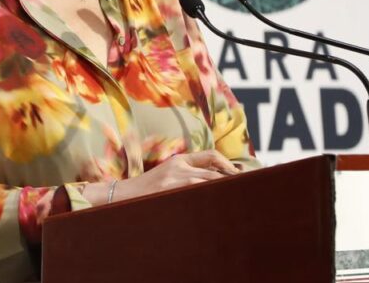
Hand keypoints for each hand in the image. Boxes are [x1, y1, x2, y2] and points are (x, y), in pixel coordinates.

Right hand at [112, 150, 239, 201]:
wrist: (121, 197)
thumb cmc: (146, 192)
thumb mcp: (166, 175)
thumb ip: (186, 173)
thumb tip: (214, 180)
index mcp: (178, 160)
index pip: (210, 156)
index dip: (228, 165)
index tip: (239, 176)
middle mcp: (178, 167)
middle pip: (214, 172)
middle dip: (232, 181)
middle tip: (248, 191)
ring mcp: (174, 181)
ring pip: (209, 185)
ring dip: (224, 193)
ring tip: (238, 203)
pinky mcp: (170, 194)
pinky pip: (197, 196)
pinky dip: (210, 203)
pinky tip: (219, 213)